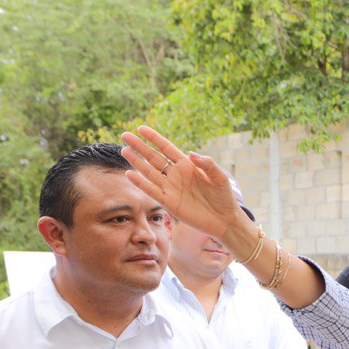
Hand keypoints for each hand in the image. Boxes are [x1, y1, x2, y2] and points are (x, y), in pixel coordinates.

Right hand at [121, 127, 242, 239]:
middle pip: (154, 157)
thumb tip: (191, 153)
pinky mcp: (169, 203)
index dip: (154, 138)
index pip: (166, 148)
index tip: (141, 128)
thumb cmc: (223, 196)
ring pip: (149, 172)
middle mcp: (176, 175)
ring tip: (124, 150)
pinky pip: (151, 191)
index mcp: (187, 165)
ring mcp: (171, 188)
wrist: (224, 220)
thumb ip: (207, 164)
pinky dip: (140, 183)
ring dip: (136, 162)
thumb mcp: (219, 177)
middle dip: (140, 146)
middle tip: (125, 135)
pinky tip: (129, 173)